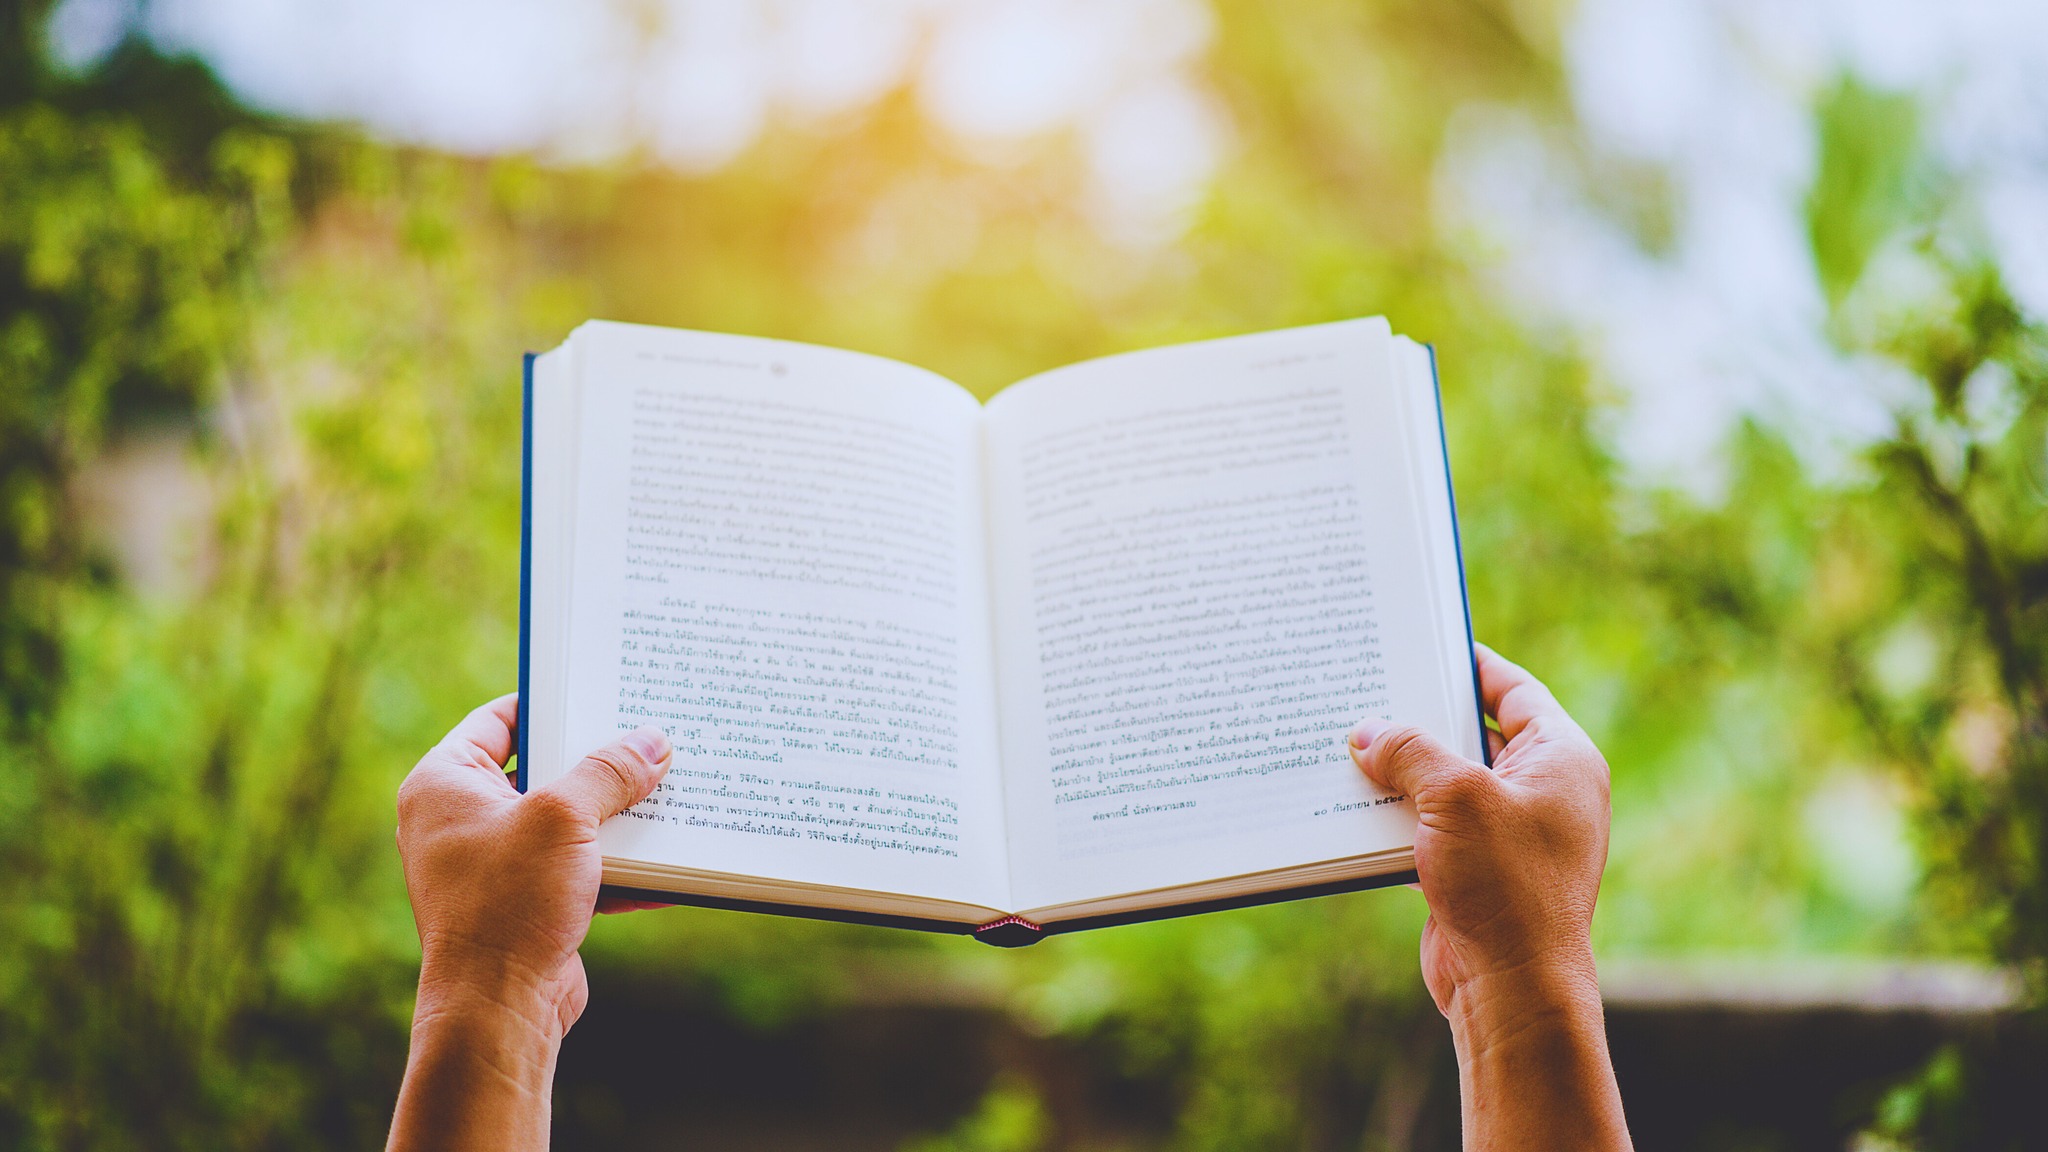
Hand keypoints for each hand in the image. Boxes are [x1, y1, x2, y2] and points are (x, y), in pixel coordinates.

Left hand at [387, 695, 670, 1151]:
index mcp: (443, 784)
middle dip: (597, 763)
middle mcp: (458, 821)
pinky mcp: (522, 906)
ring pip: (564, 824)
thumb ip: (610, 772)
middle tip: (647, 738)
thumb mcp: (565, 818)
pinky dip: (616, 866)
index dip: (552, 703)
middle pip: (539, 771)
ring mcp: (490, 866)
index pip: (499, 720)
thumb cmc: (508, 904)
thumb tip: (653, 741)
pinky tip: (669, 862)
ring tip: (668, 795)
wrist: (497, 1009)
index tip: (601, 691)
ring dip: (614, 818)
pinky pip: (576, 871)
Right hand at [1348, 644, 1629, 1150]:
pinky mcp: (1479, 872)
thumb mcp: (1454, 797)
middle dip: (1421, 719)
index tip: (1424, 640)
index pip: (1515, 690)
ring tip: (1347, 745)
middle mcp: (1544, 792)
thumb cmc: (1507, 888)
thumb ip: (1408, 751)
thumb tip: (1367, 733)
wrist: (1513, 990)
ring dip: (1402, 772)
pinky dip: (1397, 817)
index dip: (1469, 663)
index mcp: (1563, 759)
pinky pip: (1432, 827)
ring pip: (1447, 784)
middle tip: (1369, 689)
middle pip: (1474, 734)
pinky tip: (1351, 806)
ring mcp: (1512, 834)